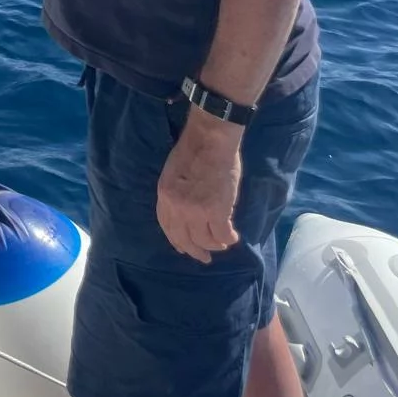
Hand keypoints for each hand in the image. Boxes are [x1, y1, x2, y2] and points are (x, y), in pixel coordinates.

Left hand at [156, 111, 242, 262]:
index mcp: (165, 194)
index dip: (177, 240)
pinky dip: (229, 238)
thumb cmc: (195, 149)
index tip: (184, 248)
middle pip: (184, 238)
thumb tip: (185, 210)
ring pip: (205, 240)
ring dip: (215, 245)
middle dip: (195, 251)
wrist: (210, 138)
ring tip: (223, 244)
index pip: (167, 226)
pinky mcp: (216, 212)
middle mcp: (177, 207)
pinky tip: (233, 236)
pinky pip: (222, 235)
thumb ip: (177, 193)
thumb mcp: (173, 172)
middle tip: (204, 258)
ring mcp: (196, 211)